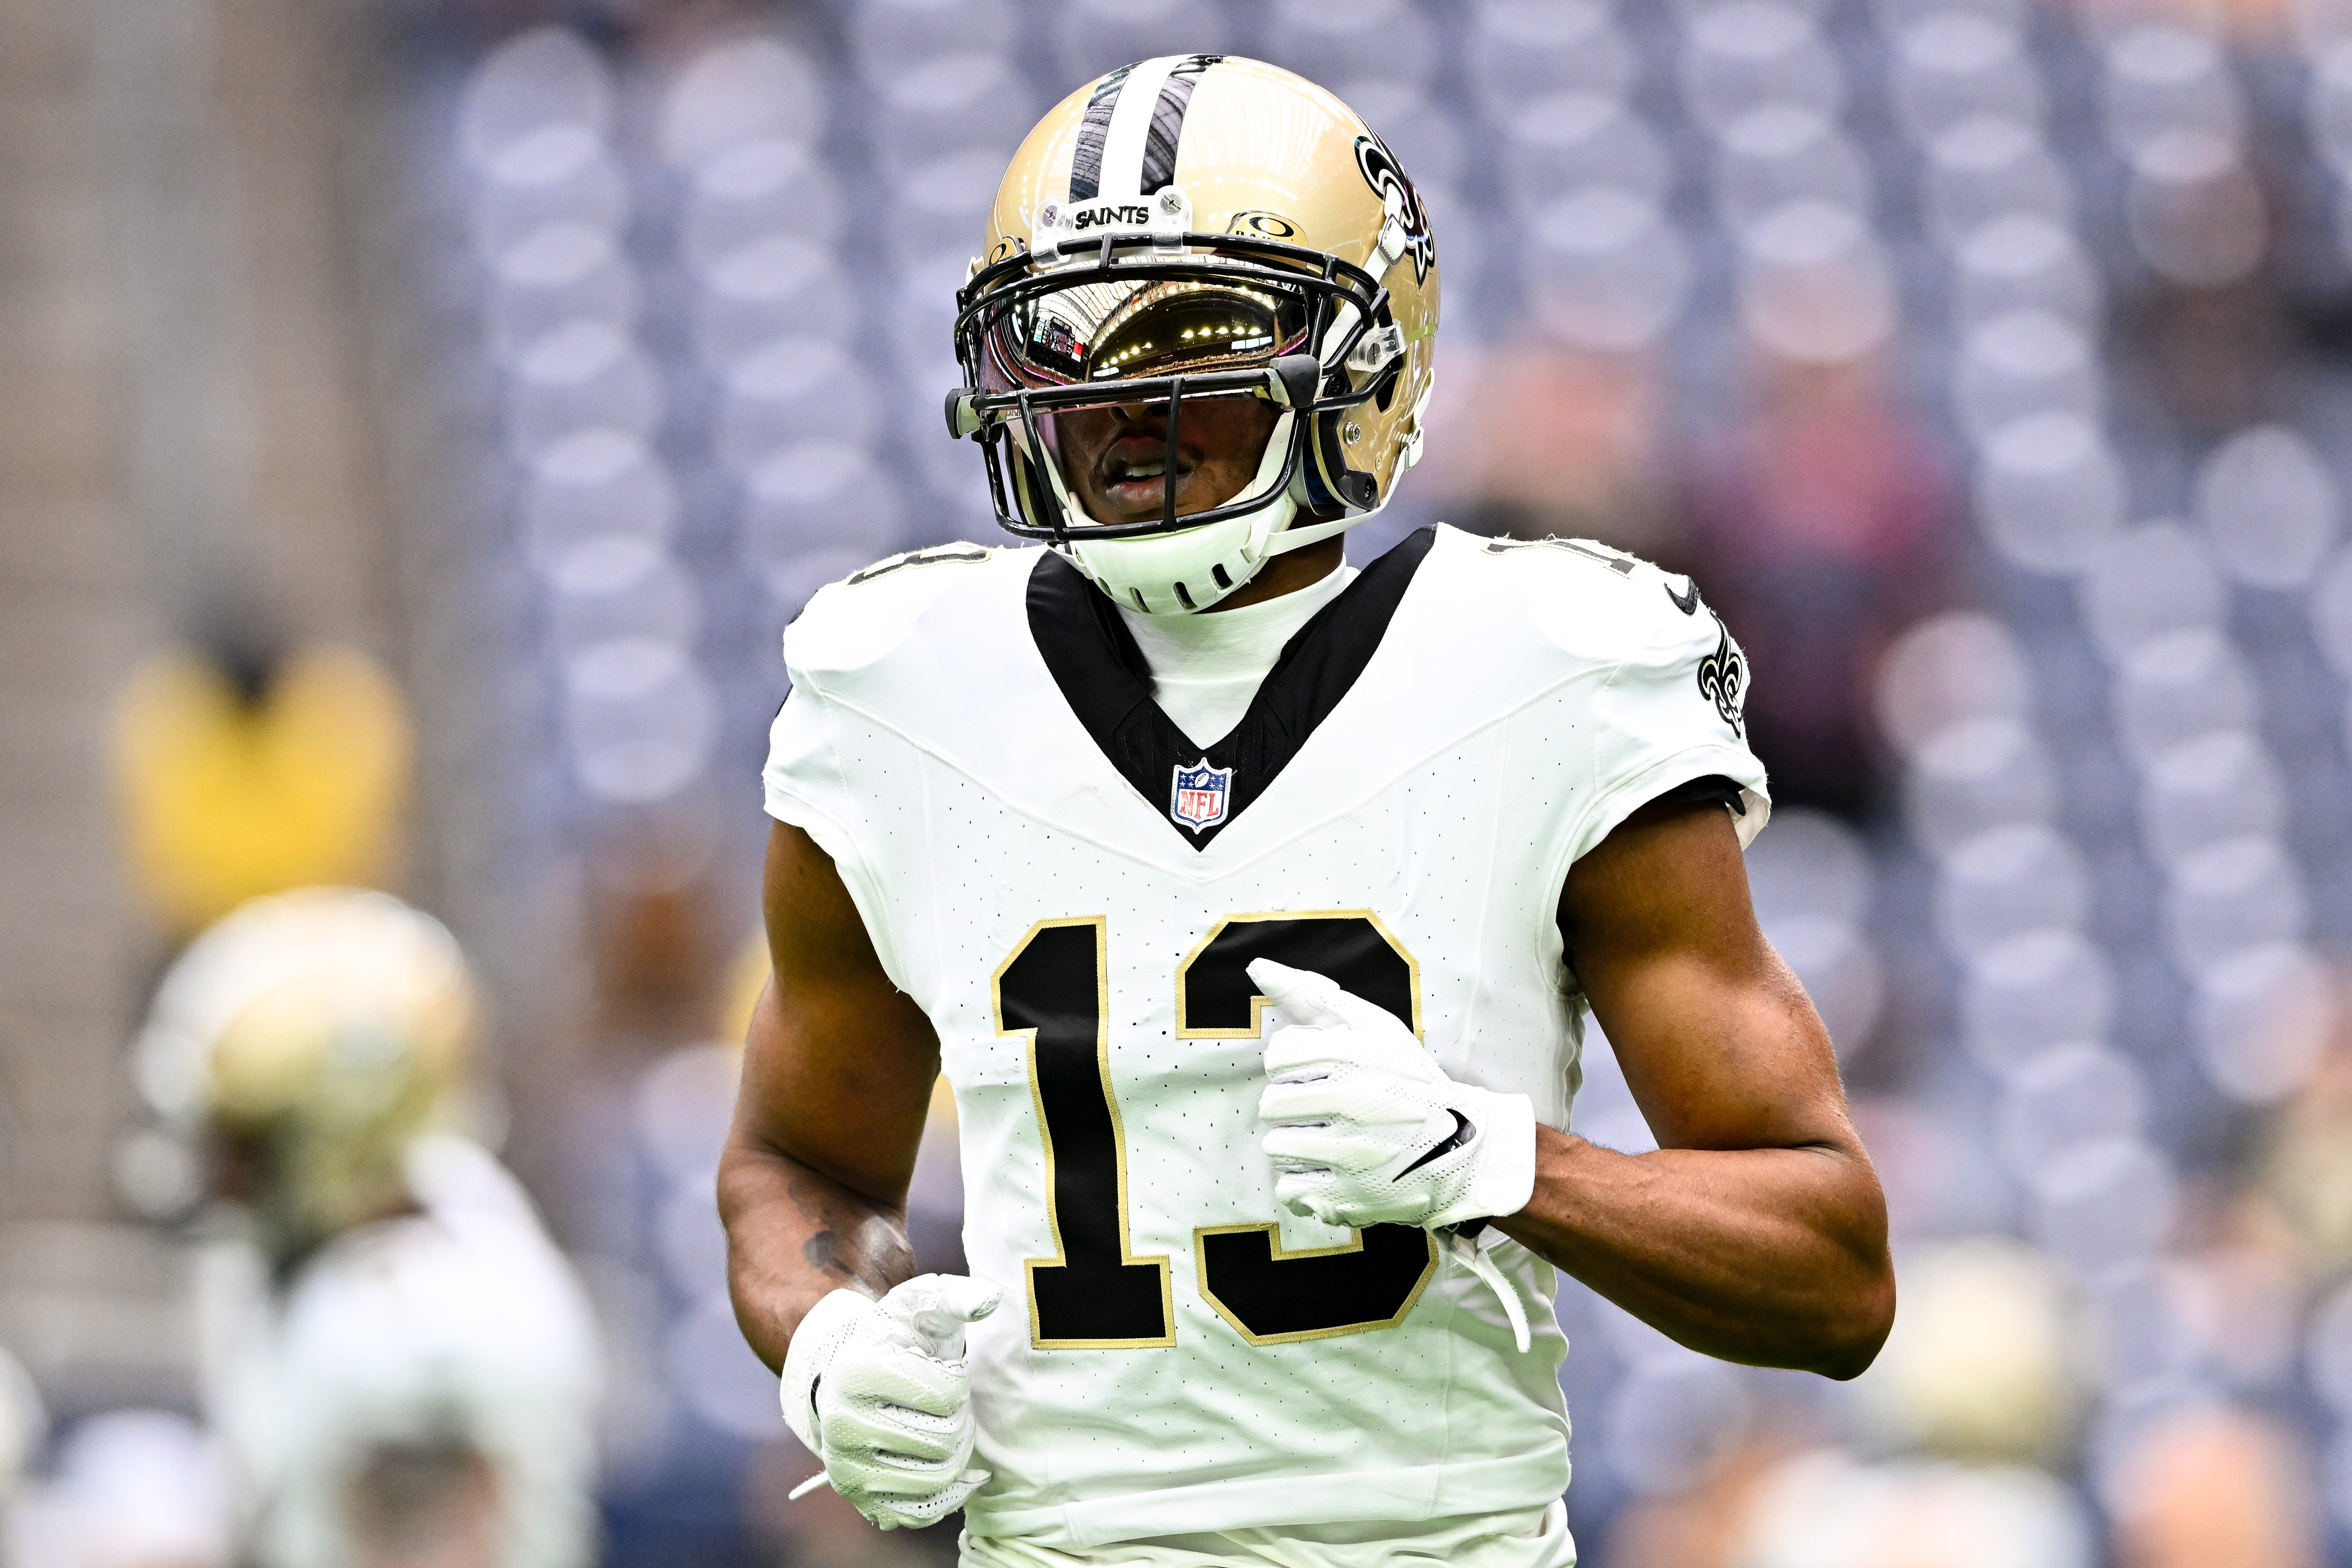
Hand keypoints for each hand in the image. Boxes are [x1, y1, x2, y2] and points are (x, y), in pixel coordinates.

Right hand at [779, 1273, 1000, 1528]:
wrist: (848, 1369)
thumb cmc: (895, 1335)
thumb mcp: (921, 1303)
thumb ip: (957, 1296)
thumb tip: (989, 1299)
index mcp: (858, 1374)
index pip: (948, 1395)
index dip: (959, 1382)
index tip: (942, 1371)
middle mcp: (842, 1425)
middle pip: (944, 1441)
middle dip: (960, 1420)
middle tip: (947, 1405)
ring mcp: (847, 1466)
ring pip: (936, 1478)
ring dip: (955, 1454)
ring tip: (943, 1428)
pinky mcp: (858, 1497)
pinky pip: (919, 1512)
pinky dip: (944, 1494)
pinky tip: (948, 1464)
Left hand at [1251, 958, 1535, 1231]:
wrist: (1461, 1146)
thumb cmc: (1409, 1080)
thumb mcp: (1372, 1026)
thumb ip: (1311, 996)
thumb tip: (1257, 968)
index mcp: (1355, 1055)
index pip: (1278, 1056)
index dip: (1295, 1066)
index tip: (1321, 1074)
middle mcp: (1353, 1101)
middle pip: (1271, 1104)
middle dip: (1293, 1107)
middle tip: (1326, 1111)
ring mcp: (1352, 1154)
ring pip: (1277, 1147)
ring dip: (1296, 1146)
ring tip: (1330, 1141)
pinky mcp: (1351, 1197)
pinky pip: (1290, 1190)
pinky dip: (1304, 1184)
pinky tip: (1330, 1171)